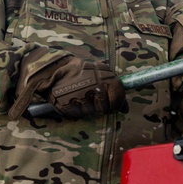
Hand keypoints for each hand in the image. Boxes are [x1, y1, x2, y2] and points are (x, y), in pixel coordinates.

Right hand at [11, 53, 126, 119]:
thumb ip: (115, 90)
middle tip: (93, 99)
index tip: (112, 105)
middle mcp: (94, 88)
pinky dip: (75, 110)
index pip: (117, 99)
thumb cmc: (84, 72)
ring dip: (87, 107)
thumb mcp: (102, 75)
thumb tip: (125, 109)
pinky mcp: (67, 104)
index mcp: (106, 79)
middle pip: (104, 108)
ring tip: (80, 96)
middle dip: (100, 107)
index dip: (116, 105)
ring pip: (90, 112)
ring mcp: (79, 97)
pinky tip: (72, 100)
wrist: (57, 69)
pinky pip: (76, 114)